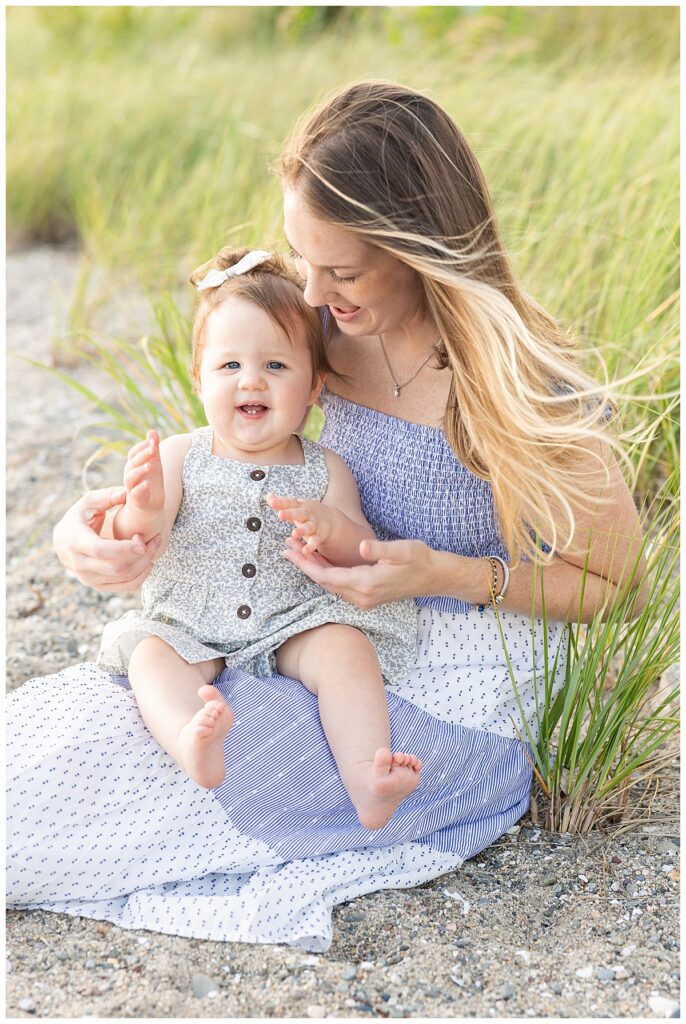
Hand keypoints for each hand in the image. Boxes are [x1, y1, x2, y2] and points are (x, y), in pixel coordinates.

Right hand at [52, 486, 160, 591]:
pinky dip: (142, 575)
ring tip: (154, 544)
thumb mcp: (89, 502)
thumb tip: (127, 492)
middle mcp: (78, 564)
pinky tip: (148, 560)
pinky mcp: (98, 586)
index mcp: (74, 540)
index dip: (123, 549)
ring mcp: (87, 578)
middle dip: (141, 554)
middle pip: (115, 567)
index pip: (100, 550)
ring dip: (145, 563)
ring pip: (123, 578)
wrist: (65, 541)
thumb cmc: (80, 517)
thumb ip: (108, 496)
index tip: (141, 542)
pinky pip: (126, 586)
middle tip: (155, 538)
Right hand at [123, 430, 164, 514]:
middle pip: (133, 463)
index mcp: (133, 465)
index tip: (152, 441)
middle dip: (143, 455)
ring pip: (131, 478)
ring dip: (140, 471)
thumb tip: (151, 430)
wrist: (149, 505)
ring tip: (149, 465)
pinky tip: (147, 484)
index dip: (141, 447)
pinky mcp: (138, 499)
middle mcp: (130, 475)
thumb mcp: (154, 463)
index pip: (133, 453)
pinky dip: (141, 488)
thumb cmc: (151, 481)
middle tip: (153, 448)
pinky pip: (136, 493)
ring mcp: (132, 487)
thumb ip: (153, 449)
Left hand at [267, 492, 335, 554]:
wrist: (330, 519)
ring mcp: (314, 525)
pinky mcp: (319, 535)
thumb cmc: (306, 512)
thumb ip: (281, 502)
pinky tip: (305, 551)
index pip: (289, 503)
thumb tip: (269, 496)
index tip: (271, 502)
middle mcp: (307, 514)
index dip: (280, 502)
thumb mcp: (295, 506)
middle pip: (299, 513)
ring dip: (302, 530)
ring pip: (308, 527)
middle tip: (280, 514)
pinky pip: (315, 541)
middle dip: (290, 514)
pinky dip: (311, 546)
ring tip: (294, 534)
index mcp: (299, 506)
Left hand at [282, 535, 435, 607]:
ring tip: (296, 552)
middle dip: (304, 565)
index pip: (327, 576)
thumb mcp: (402, 550)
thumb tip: (363, 546)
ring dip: (313, 570)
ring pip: (330, 585)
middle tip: (285, 548)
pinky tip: (318, 562)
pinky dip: (326, 574)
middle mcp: (362, 596)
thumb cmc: (420, 559)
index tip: (289, 551)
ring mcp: (364, 599)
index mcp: (366, 584)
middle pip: (324, 582)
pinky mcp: (367, 597)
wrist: (435, 577)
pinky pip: (339, 586)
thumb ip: (380, 549)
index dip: (306, 564)